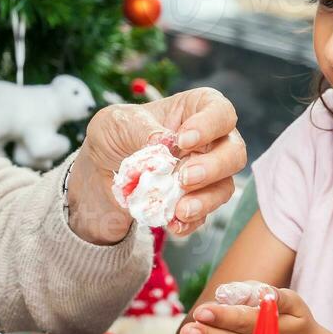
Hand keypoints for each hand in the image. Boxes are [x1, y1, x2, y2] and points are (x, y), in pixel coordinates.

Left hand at [68, 87, 245, 243]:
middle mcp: (209, 141)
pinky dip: (190, 221)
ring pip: (225, 187)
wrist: (98, 170)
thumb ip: (141, 128)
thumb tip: (164, 143)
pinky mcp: (194, 202)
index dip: (209, 126)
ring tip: (180, 208)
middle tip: (185, 177)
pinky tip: (172, 223)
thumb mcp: (117, 122)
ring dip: (205, 200)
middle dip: (214, 167)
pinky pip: (204, 215)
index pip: (221, 113)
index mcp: (195, 110)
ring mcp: (206, 174)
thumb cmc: (115, 134)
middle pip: (234, 153)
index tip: (183, 140)